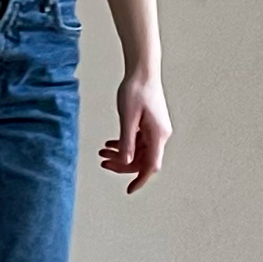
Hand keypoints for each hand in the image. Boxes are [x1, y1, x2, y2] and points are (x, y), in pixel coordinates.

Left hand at [98, 70, 169, 192]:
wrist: (142, 71)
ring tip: (102, 151)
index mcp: (157, 135)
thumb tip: (126, 161)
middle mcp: (159, 134)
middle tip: (102, 161)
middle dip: (122, 164)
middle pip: (142, 160)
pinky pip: (138, 141)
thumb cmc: (136, 90)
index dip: (140, 179)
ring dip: (121, 154)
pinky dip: (124, 144)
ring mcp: (155, 130)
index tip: (129, 190)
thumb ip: (126, 140)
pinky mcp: (149, 124)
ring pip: (138, 151)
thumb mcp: (127, 117)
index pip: (151, 165)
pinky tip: (110, 143)